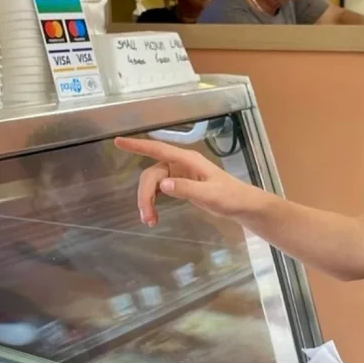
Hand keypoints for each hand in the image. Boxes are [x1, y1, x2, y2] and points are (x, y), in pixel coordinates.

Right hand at [114, 137, 264, 225]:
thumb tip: (162, 185)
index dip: (138, 146)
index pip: (158, 150)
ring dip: (148, 200)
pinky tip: (154, 215)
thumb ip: (186, 188)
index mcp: (187, 160)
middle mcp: (181, 164)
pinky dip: (154, 201)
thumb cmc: (231, 197)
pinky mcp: (182, 184)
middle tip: (146, 218)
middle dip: (145, 195)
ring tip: (149, 221)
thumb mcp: (210, 195)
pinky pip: (160, 190)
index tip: (118, 141)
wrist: (244, 206)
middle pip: (152, 174)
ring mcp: (180, 174)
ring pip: (154, 184)